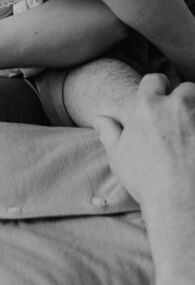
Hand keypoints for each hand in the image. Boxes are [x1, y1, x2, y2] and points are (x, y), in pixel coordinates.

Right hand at [94, 74, 194, 210]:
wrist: (179, 203)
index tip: (159, 97)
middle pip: (186, 90)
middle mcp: (175, 107)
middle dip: (184, 99)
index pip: (154, 80)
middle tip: (181, 118)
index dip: (157, 87)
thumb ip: (109, 132)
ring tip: (191, 133)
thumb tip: (98, 119)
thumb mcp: (119, 156)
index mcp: (148, 107)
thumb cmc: (146, 180)